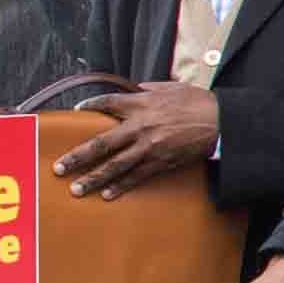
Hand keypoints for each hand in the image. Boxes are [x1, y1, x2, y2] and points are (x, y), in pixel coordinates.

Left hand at [62, 81, 222, 194]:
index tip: (77, 110)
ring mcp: (150, 147)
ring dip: (94, 178)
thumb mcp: (174, 88)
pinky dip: (122, 186)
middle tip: (59, 168)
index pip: (107, 103)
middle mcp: (140, 127)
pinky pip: (138, 176)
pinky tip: (107, 194)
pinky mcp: (162, 161)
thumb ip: (151, 89)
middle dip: (78, 157)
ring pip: (115, 165)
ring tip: (76, 189)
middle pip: (102, 144)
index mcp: (141, 104)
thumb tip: (137, 90)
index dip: (90, 105)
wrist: (224, 122)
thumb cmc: (201, 102)